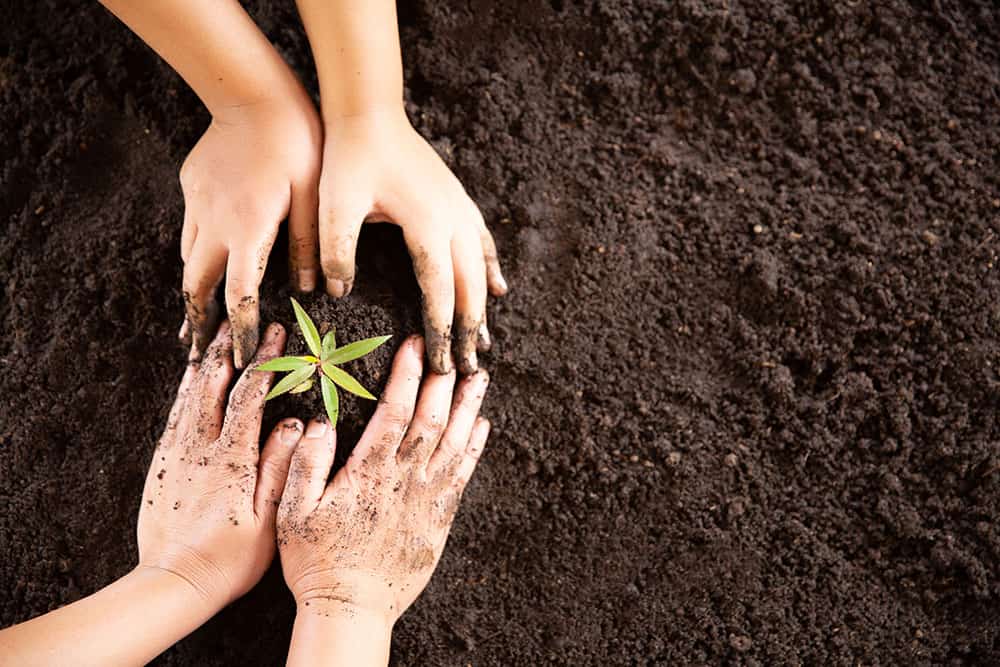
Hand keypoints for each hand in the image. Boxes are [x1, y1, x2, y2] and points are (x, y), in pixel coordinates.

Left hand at [139, 321, 303, 607]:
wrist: (175, 582)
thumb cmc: (230, 558)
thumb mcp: (268, 519)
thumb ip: (279, 467)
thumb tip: (296, 423)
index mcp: (231, 459)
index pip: (249, 395)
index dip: (264, 361)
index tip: (277, 335)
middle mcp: (200, 449)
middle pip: (215, 386)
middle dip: (231, 350)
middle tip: (242, 321)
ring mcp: (178, 454)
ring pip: (190, 396)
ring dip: (206, 362)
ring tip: (217, 335)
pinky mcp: (164, 464)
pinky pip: (174, 416)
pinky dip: (184, 390)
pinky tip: (191, 377)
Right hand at [179, 94, 321, 367]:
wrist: (253, 91)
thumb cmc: (296, 142)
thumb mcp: (313, 197)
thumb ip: (310, 244)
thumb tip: (314, 288)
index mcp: (247, 231)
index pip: (239, 295)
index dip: (238, 331)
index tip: (238, 359)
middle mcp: (214, 224)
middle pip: (196, 286)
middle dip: (197, 324)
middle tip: (198, 357)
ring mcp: (198, 204)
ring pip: (188, 260)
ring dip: (192, 292)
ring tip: (195, 322)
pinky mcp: (192, 186)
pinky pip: (191, 230)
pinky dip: (196, 255)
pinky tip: (205, 263)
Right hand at [277, 335, 490, 625]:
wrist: (351, 607)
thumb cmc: (316, 559)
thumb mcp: (293, 510)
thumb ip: (305, 464)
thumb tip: (317, 422)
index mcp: (368, 472)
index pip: (394, 411)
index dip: (407, 375)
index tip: (414, 346)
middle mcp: (404, 480)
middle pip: (432, 419)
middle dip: (444, 380)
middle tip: (455, 350)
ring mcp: (426, 499)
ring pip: (455, 442)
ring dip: (468, 407)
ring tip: (480, 377)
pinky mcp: (439, 518)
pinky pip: (463, 475)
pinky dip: (474, 448)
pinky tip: (482, 426)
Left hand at [312, 106, 506, 374]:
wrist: (370, 112)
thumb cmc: (349, 157)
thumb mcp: (334, 204)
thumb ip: (336, 249)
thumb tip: (338, 291)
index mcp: (428, 226)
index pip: (440, 292)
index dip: (441, 331)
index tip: (443, 364)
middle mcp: (453, 220)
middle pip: (469, 288)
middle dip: (468, 330)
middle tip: (468, 368)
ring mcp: (460, 209)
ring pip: (481, 269)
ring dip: (482, 308)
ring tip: (485, 342)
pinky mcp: (457, 200)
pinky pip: (483, 244)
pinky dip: (491, 270)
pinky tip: (498, 289)